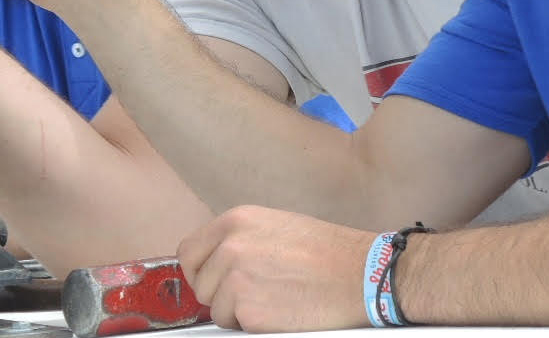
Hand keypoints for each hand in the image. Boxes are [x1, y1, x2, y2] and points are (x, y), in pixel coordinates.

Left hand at [178, 206, 370, 332]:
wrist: (360, 274)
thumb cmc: (328, 252)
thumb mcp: (275, 226)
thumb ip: (240, 240)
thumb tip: (215, 262)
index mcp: (236, 221)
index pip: (188, 252)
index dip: (199, 271)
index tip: (212, 279)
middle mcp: (231, 247)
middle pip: (199, 285)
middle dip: (221, 294)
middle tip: (254, 293)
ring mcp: (236, 280)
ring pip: (216, 310)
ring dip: (239, 313)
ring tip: (274, 299)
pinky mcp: (249, 311)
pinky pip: (236, 326)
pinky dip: (255, 326)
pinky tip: (281, 311)